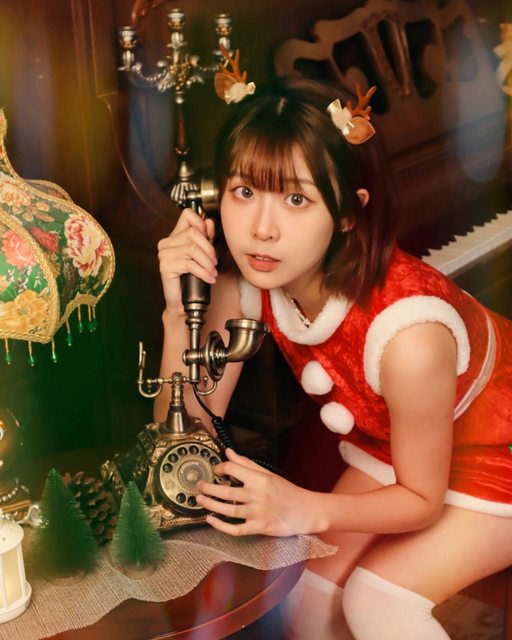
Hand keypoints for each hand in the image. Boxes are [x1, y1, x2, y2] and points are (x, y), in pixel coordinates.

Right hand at [157, 208, 216, 309]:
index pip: (187, 215)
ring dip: (207, 262)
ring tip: (213, 272)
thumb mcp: (203, 255)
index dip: (202, 223)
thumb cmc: (192, 279)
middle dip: (209, 248)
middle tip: (214, 262)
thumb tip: (209, 222)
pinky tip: (209, 278)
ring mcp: (164, 254)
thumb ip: (206, 238)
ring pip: (193, 249)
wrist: (182, 302)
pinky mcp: (166, 266)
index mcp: (174, 236)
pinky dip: (203, 272)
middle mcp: (166, 243)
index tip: (210, 237)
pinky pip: (190, 264)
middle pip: (193, 233)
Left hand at [196, 449, 316, 536]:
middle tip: (199, 485)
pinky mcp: (259, 528)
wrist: (305, 511)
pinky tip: (210, 520)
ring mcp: (257, 513)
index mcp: (259, 479)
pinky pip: (236, 529)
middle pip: (227, 492)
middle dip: (209, 488)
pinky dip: (221, 526)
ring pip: (229, 510)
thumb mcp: (268, 473)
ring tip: (199, 500)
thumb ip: (246, 463)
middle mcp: (257, 495)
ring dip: (211, 505)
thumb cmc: (286, 491)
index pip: (233, 469)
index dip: (221, 468)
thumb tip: (228, 451)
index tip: (216, 471)